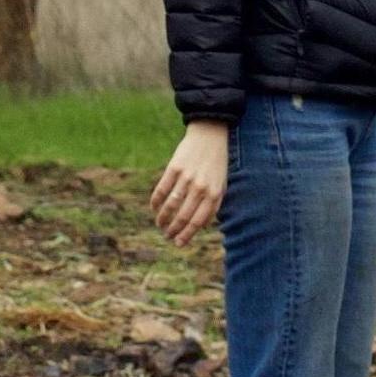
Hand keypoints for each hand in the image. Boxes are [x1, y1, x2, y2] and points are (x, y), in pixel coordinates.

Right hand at [151, 121, 229, 245]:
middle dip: (173, 230)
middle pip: (183, 216)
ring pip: (170, 205)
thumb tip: (199, 226)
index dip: (186, 235)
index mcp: (214, 194)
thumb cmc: (217, 163)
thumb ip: (213, 204)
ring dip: (163, 218)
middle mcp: (200, 187)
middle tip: (167, 236)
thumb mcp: (221, 184)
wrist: (210, 134)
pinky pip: (162, 189)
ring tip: (160, 224)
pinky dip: (156, 201)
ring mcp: (187, 177)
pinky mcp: (175, 167)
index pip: (197, 222)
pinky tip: (154, 207)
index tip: (178, 243)